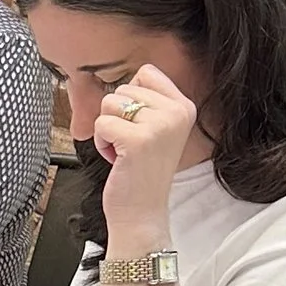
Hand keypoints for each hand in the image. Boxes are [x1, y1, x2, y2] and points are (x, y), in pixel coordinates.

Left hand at [89, 61, 199, 245]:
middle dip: (117, 117)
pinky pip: (101, 123)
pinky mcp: (137, 141)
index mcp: (184, 106)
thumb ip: (148, 101)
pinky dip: (101, 142)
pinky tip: (117, 159)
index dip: (130, 98)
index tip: (138, 126)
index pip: (146, 72)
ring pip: (110, 103)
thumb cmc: (142, 172)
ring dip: (108, 129)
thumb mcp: (156, 129)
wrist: (142, 213)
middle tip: (131, 144)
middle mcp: (177, 113)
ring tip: (124, 151)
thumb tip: (125, 79)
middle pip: (123, 88)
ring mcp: (159, 126)